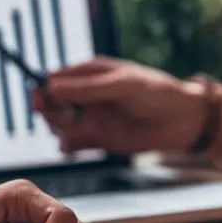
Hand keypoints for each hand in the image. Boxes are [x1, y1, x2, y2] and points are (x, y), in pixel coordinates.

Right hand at [33, 57, 204, 153]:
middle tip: (63, 119)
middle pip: (54, 104)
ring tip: (76, 132)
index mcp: (91, 73)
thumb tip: (52, 85)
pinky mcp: (99, 139)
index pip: (57, 79)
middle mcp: (87, 96)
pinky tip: (72, 149)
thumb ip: (87, 88)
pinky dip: (68, 147)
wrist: (182, 121)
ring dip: (61, 130)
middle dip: (51, 112)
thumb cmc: (156, 93)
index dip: (44, 88)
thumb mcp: (121, 86)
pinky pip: (74, 144)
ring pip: (61, 125)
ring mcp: (92, 118)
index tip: (38, 98)